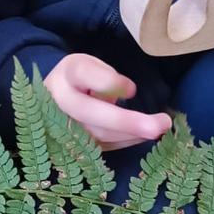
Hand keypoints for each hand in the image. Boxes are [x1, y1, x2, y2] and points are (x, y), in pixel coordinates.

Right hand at [44, 53, 171, 151]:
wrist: (52, 102)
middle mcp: (57, 102)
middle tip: (161, 123)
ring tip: (161, 127)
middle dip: (127, 121)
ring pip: (97, 134)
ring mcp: (62, 129)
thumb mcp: (89, 66)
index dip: (110, 82)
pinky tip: (145, 135)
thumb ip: (104, 76)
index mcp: (64, 76)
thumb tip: (126, 92)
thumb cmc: (78, 81)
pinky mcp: (72, 147)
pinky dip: (127, 141)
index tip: (132, 90)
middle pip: (89, 112)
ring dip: (132, 133)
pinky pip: (102, 146)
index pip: (83, 74)